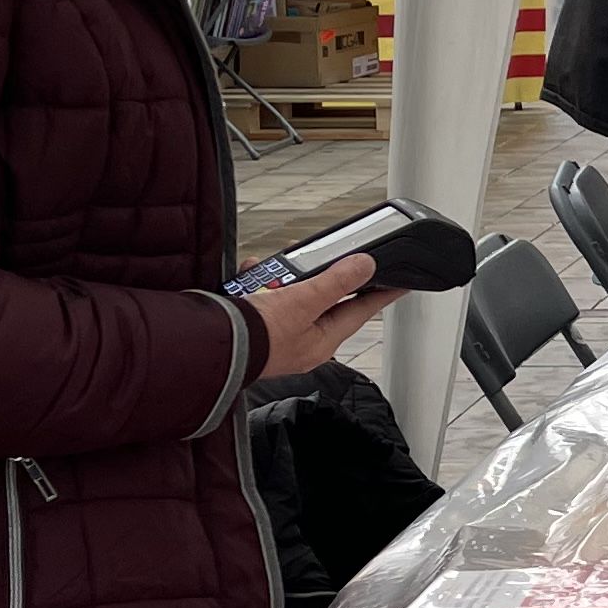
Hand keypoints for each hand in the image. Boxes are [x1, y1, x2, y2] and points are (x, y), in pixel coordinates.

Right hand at [248, 253, 398, 380]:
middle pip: (322, 300)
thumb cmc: (254, 337)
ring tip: (268, 271)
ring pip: (288, 295)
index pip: (361, 311)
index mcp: (321, 341)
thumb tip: (365, 266)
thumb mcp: (303, 301)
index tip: (400, 283)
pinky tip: (248, 274)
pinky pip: (260, 297)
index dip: (381, 294)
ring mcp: (276, 334)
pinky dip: (254, 282)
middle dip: (314, 277)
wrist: (207, 345)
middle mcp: (301, 341)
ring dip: (279, 278)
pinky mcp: (253, 325)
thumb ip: (335, 282)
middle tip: (315, 262)